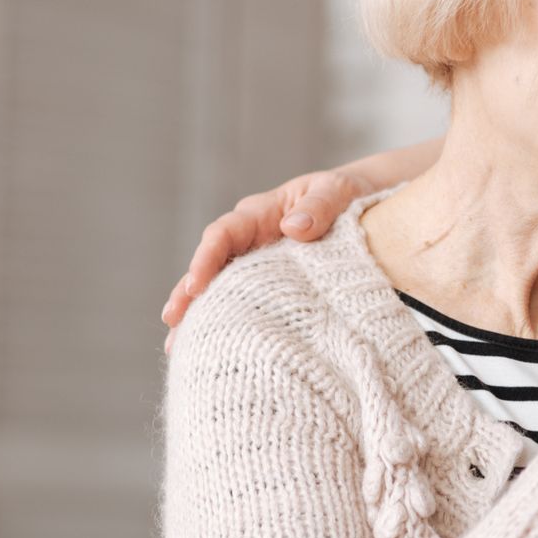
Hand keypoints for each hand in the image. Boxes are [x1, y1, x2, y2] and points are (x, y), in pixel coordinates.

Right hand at [159, 166, 371, 342]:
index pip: (224, 233)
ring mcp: (257, 262)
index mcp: (262, 213)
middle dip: (189, 291)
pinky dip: (225, 319)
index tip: (196, 283)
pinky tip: (210, 347)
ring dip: (199, 312)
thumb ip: (319, 205)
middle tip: (173, 319)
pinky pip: (242, 300)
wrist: (363, 204)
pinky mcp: (269, 283)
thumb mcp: (337, 191)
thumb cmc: (347, 194)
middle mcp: (250, 238)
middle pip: (210, 264)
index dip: (206, 257)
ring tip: (178, 344)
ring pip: (219, 286)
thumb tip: (294, 227)